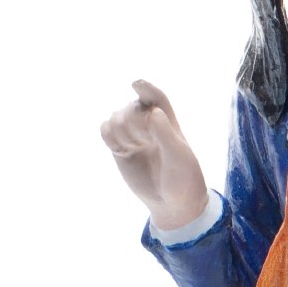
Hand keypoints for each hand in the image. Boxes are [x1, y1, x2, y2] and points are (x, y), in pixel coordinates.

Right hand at [101, 79, 210, 230]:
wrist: (171, 202)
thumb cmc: (182, 178)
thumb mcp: (178, 157)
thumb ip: (165, 134)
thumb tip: (152, 112)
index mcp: (167, 121)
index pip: (156, 97)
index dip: (145, 88)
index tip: (136, 84)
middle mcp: (149, 124)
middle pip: (131, 108)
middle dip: (133, 123)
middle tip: (145, 143)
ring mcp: (133, 135)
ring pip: (115, 117)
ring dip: (121, 131)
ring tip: (134, 149)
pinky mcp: (120, 148)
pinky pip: (105, 129)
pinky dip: (109, 136)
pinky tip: (120, 150)